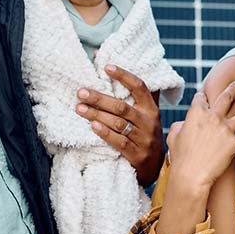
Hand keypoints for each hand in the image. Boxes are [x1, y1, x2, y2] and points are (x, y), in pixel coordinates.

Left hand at [75, 65, 163, 184]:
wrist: (155, 167)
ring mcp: (143, 139)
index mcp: (151, 109)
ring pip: (118, 123)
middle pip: (122, 107)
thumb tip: (111, 67)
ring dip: (97, 115)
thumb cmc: (145, 134)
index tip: (106, 67)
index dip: (123, 76)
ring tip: (79, 108)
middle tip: (81, 92)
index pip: (139, 87)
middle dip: (100, 98)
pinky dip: (105, 133)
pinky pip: (119, 142)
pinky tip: (92, 125)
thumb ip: (137, 95)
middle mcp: (148, 122)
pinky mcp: (136, 155)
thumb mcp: (147, 115)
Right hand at [166, 82, 234, 191]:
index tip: (206, 96)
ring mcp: (226, 128)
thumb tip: (183, 125)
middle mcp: (213, 116)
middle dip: (234, 88)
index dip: (203, 97)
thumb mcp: (174, 136)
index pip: (202, 97)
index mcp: (196, 112)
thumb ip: (180, 126)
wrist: (191, 175)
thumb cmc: (180, 157)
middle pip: (227, 97)